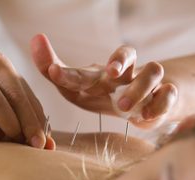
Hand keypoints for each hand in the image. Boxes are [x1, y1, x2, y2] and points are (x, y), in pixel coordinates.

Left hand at [31, 34, 177, 128]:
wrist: (137, 107)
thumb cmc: (102, 95)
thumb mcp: (76, 89)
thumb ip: (55, 72)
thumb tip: (35, 39)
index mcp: (99, 74)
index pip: (82, 70)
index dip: (68, 71)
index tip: (53, 72)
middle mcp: (123, 73)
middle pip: (125, 54)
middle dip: (119, 61)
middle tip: (111, 74)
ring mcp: (145, 83)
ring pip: (152, 71)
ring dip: (139, 87)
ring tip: (125, 108)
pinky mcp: (163, 97)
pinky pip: (168, 95)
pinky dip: (161, 103)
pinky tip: (147, 116)